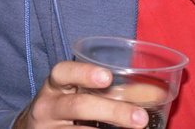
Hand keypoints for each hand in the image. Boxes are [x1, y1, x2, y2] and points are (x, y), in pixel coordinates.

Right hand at [13, 61, 148, 127]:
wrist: (35, 128)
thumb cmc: (70, 101)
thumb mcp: (86, 91)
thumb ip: (119, 90)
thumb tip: (160, 93)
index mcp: (56, 84)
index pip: (62, 72)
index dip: (83, 72)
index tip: (106, 77)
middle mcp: (48, 105)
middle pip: (78, 105)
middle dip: (113, 111)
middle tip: (140, 118)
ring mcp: (47, 128)